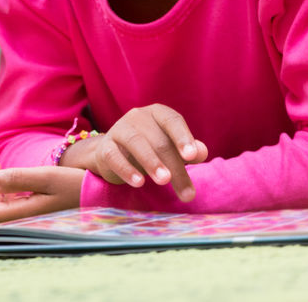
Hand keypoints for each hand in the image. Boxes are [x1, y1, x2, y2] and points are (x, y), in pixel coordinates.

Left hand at [0, 159, 83, 223]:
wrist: (102, 194)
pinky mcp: (36, 215)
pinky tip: (5, 174)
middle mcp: (24, 224)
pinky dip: (3, 190)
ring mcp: (30, 221)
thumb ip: (16, 179)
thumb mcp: (46, 177)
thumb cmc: (76, 184)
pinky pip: (10, 207)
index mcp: (24, 218)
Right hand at [65, 105, 207, 201]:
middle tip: (187, 192)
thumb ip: (188, 151)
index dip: (183, 137)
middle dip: (175, 166)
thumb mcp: (171, 150)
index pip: (172, 120)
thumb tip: (202, 152)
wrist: (112, 155)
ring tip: (164, 182)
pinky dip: (127, 170)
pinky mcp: (105, 147)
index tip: (192, 156)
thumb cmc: (150, 150)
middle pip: (159, 140)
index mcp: (157, 113)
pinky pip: (115, 156)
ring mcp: (119, 129)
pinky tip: (139, 182)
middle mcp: (138, 117)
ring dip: (152, 163)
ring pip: (136, 143)